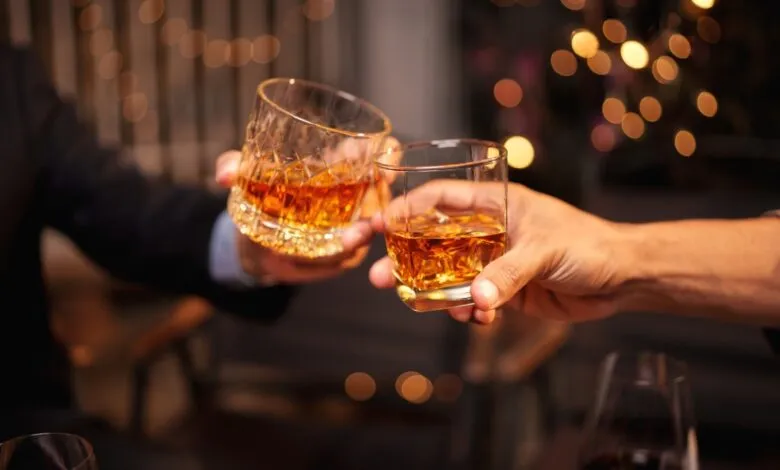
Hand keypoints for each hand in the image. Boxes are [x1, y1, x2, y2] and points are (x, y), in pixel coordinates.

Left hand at [215, 139, 396, 283]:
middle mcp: (357, 194)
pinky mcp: (344, 256)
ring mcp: (354, 227)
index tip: (384, 158)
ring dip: (357, 238)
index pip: (379, 150)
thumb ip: (236, 166)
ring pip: (366, 231)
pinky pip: (348, 258)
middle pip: (380, 194)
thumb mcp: (249, 176)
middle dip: (376, 204)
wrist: (257, 239)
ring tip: (344, 242)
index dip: (388, 151)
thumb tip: (224, 175)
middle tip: (362, 216)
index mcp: (343, 164)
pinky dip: (338, 259)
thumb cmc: (264, 195)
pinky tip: (325, 258)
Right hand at [368, 180, 629, 323]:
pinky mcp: (506, 291)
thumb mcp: (545, 251)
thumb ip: (508, 273)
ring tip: (413, 302)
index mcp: (498, 204)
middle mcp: (491, 231)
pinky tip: (473, 316)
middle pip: (435, 240)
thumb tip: (476, 298)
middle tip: (377, 275)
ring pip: (450, 274)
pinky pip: (475, 300)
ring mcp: (496, 262)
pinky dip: (468, 310)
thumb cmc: (589, 245)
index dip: (407, 208)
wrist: (622, 278)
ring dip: (430, 290)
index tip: (379, 225)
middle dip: (405, 258)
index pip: (441, 198)